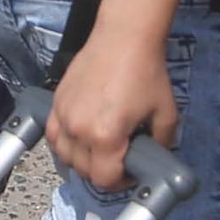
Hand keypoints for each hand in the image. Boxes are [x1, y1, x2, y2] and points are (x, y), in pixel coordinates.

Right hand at [47, 29, 175, 191]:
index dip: (119, 182)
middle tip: (118, 160)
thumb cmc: (145, 71)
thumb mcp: (166, 113)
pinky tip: (79, 137)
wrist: (124, 37)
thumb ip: (161, 143)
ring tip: (98, 150)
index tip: (129, 173)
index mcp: (105, 135)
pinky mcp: (56, 101)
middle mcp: (79, 128)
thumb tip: (155, 157)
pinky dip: (64, 143)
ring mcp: (64, 114)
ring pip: (64, 155)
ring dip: (81, 159)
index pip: (104, 179)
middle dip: (101, 171)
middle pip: (82, 170)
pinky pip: (53, 135)